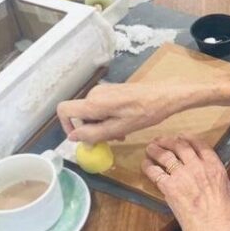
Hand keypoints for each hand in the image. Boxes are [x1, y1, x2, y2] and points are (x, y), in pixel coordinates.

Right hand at [57, 83, 176, 141]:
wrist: (165, 95)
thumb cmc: (144, 113)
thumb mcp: (118, 129)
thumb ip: (93, 134)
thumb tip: (72, 138)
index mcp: (93, 102)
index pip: (63, 110)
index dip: (66, 126)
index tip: (81, 138)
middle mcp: (94, 94)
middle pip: (80, 115)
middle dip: (90, 130)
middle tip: (109, 139)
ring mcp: (103, 91)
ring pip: (92, 113)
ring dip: (101, 126)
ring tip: (120, 134)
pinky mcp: (112, 91)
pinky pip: (101, 107)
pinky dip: (107, 119)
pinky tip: (123, 126)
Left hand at [142, 136, 229, 230]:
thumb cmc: (228, 218)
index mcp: (215, 167)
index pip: (200, 145)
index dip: (188, 138)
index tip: (181, 136)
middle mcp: (198, 167)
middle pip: (180, 146)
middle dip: (169, 141)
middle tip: (162, 140)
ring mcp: (182, 176)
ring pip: (165, 155)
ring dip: (156, 149)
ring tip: (150, 147)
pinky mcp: (169, 189)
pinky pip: (155, 172)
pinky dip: (148, 166)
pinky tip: (145, 164)